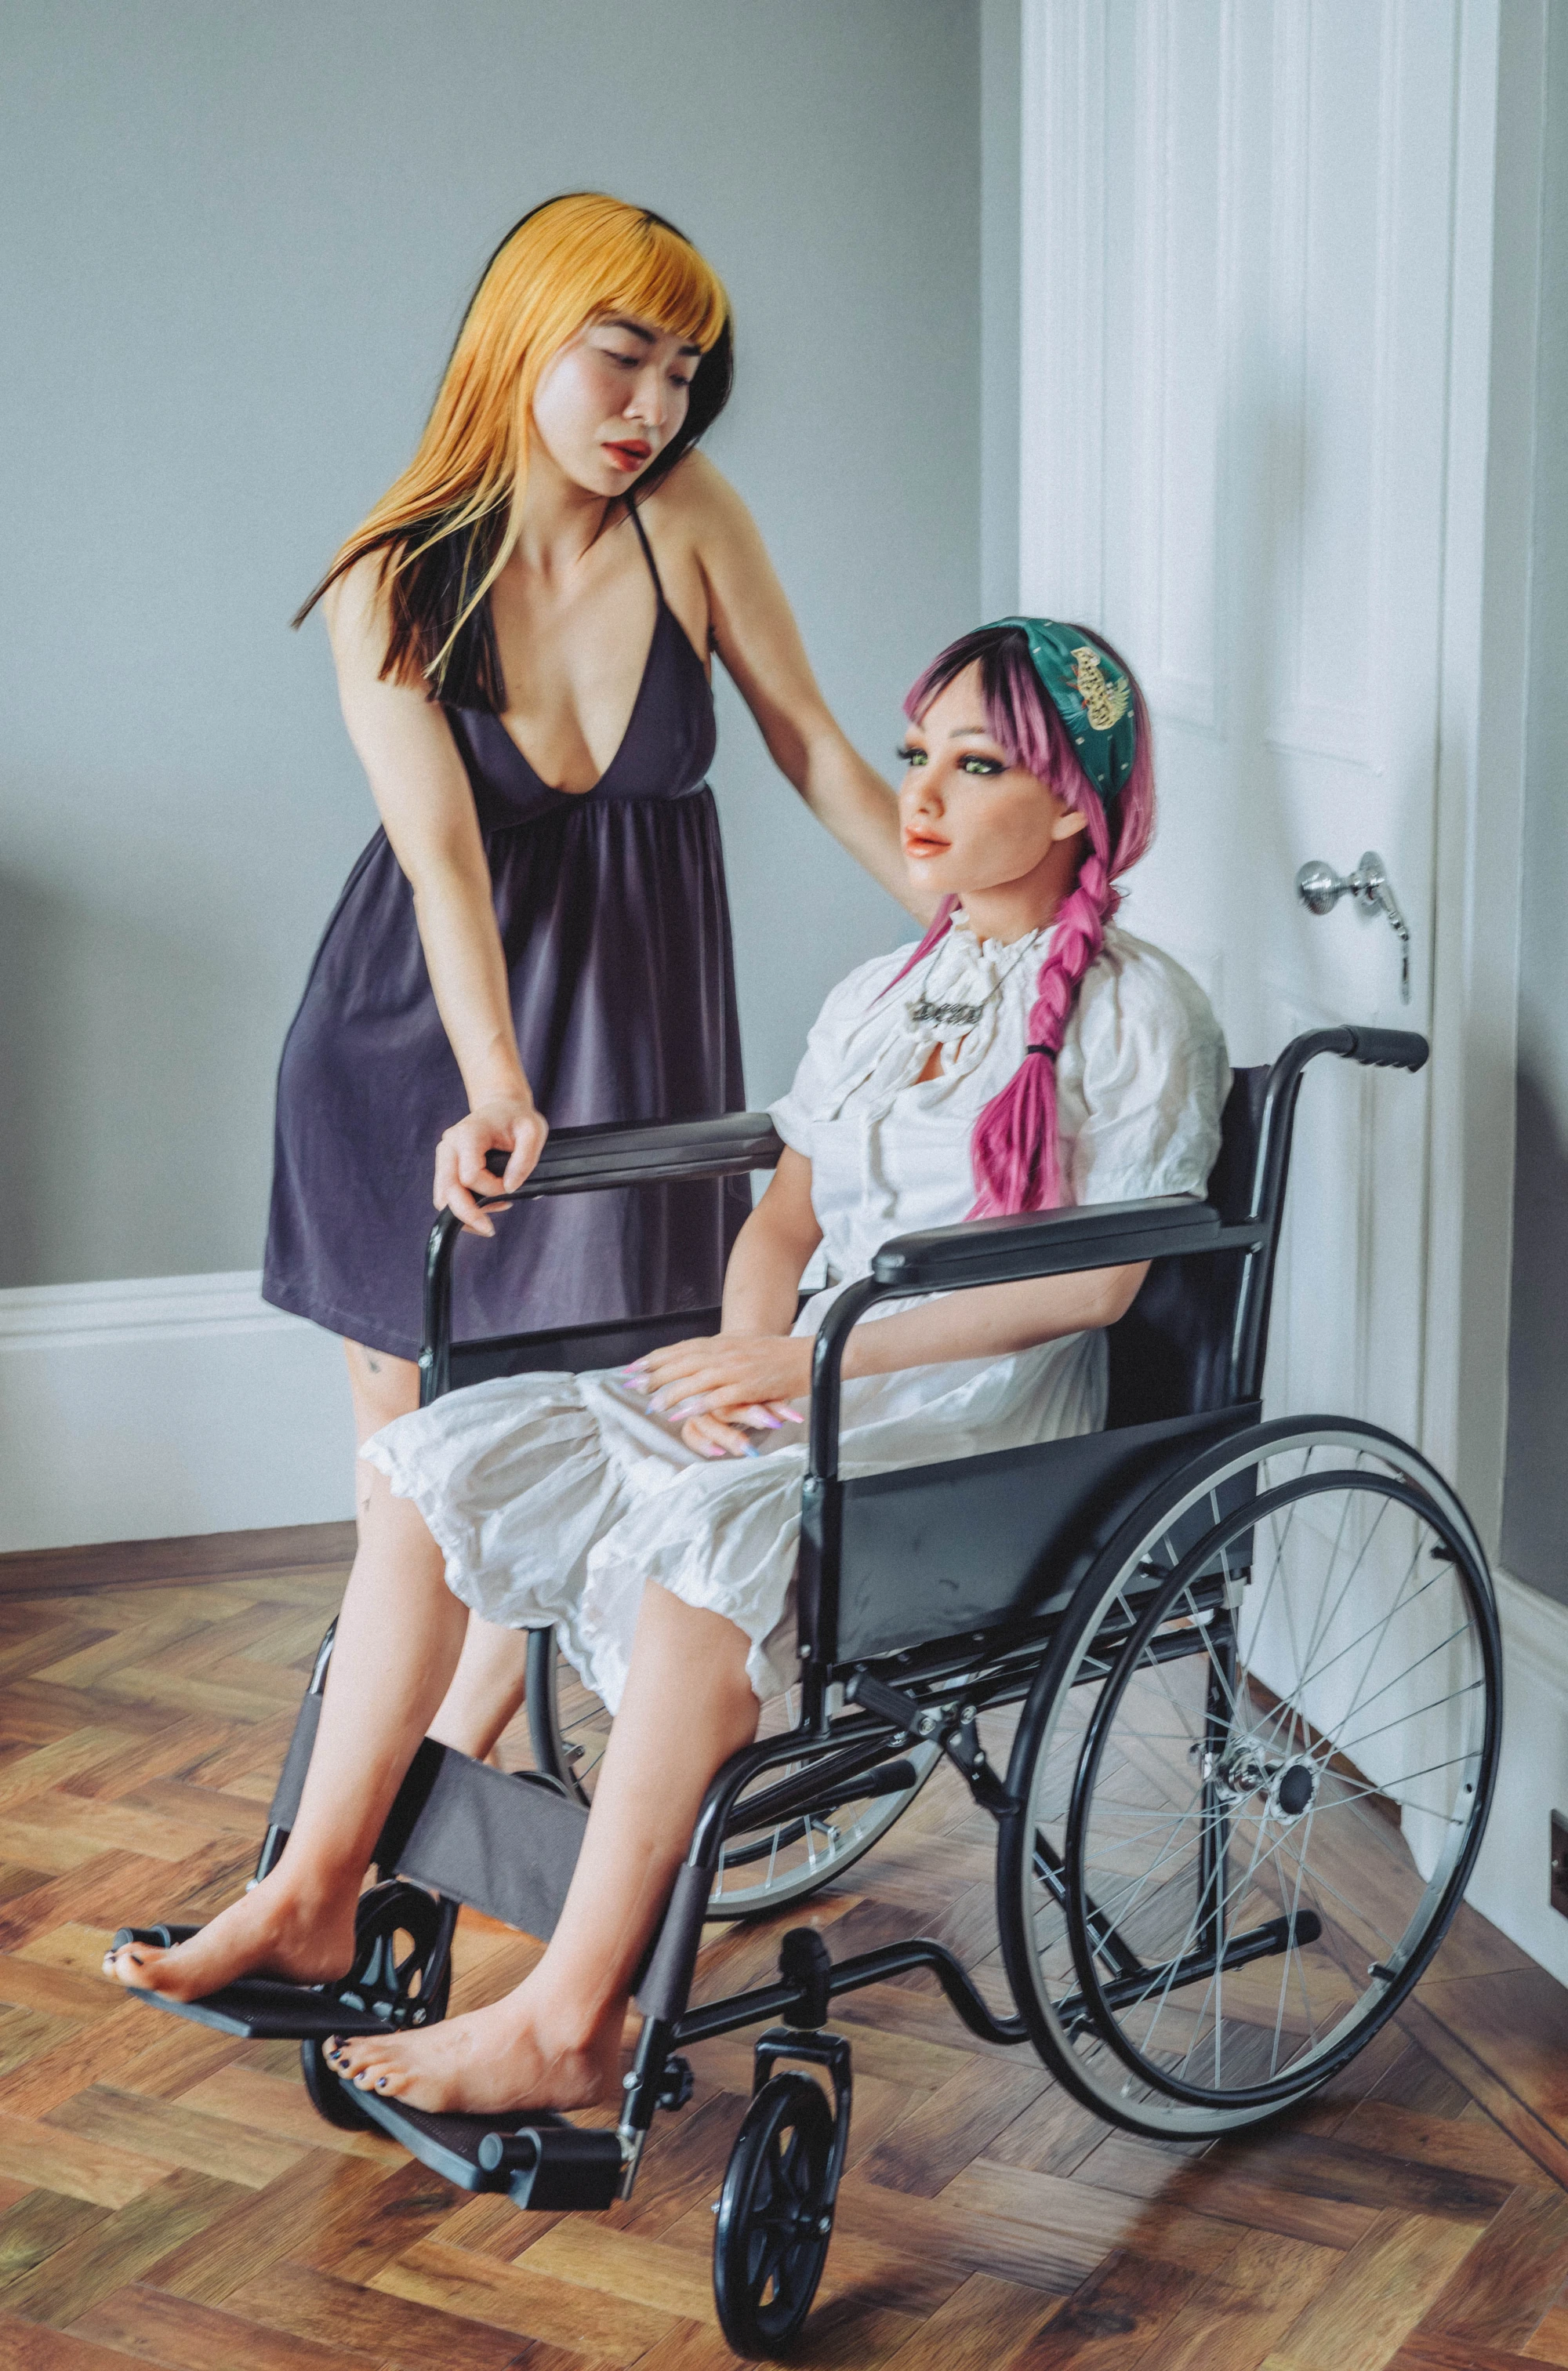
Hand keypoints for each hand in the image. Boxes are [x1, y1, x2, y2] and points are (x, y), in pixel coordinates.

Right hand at [434, 1096, 548, 1236]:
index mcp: (468, 1134)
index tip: (510, 1186)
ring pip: (442, 1196)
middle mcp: (449, 1145)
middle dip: (467, 1214)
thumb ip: (525, 1159)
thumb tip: (509, 1188)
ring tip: (492, 1211)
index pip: (470, 1175)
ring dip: (464, 1211)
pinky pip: (445, 1194)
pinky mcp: (445, 1166)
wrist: (501, 1106)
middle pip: (447, 1190)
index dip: (492, 1189)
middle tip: (489, 1230)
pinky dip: (461, 1207)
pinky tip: (483, 1206)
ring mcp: (444, 1156)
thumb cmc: (518, 1118)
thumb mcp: (533, 1131)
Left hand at [624, 1333, 810, 1458]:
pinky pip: (718, 1398)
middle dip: (654, 1374)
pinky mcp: (748, 1387)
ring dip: (671, 1392)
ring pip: (695, 1380)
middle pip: (682, 1363)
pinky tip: (683, 1414)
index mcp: (722, 1343)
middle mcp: (724, 1353)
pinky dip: (698, 1405)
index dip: (655, 1358)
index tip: (633, 1367)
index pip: (681, 1349)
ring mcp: (736, 1370)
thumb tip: (696, 1362)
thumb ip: (720, 1354)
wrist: (811, 1354)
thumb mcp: (743, 1348)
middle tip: (631, 1385)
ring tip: (652, 1404)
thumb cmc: (778, 1354)